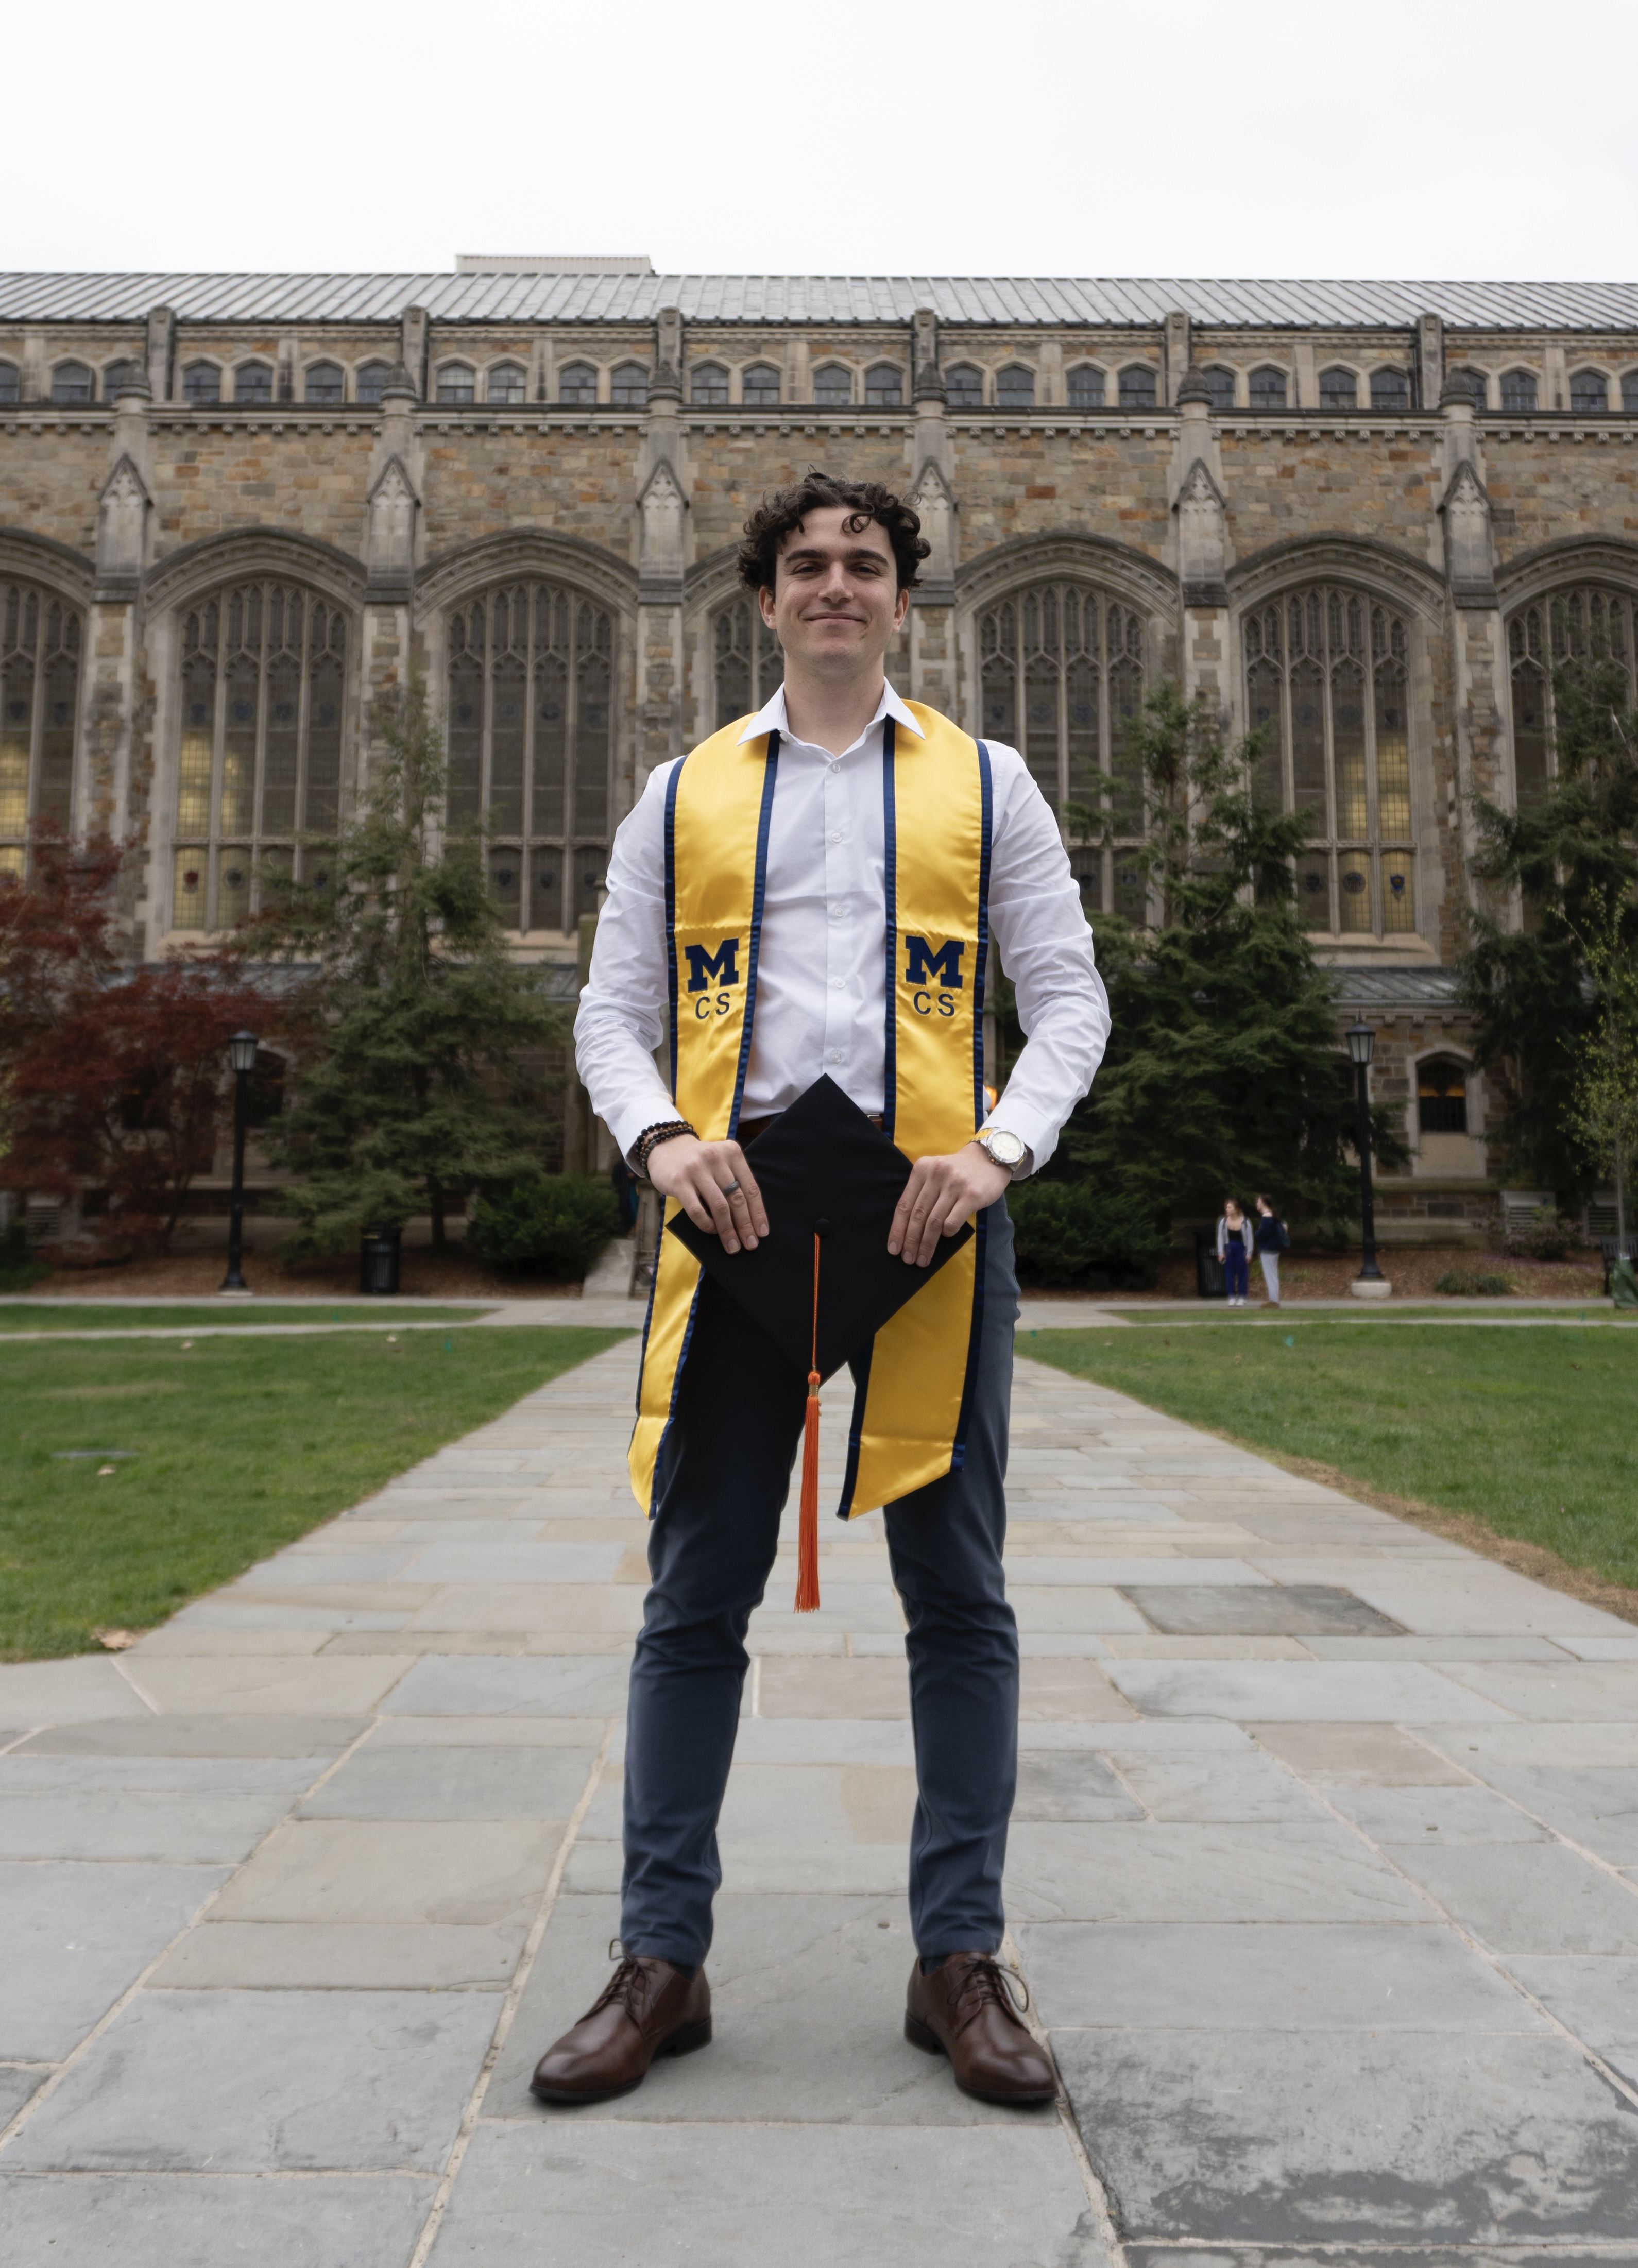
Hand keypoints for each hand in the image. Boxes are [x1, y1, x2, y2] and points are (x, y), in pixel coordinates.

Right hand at [646, 1134, 768, 1253]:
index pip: (751, 1188)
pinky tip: (712, 1231)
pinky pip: (697, 1210)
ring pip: (719, 1206)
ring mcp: (696, 1169)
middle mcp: (716, 1158)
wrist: (666, 1148)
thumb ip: (735, 1181)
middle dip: (745, 1225)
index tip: (762, 1233)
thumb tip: (749, 1220)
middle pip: (737, 1199)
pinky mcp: (679, 1181)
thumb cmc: (700, 1162)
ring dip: (728, 1230)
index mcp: (732, 1152)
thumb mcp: (721, 1162)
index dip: (758, 1213)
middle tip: (750, 1244)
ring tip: (732, 1245)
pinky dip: (707, 1224)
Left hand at [888, 1142, 1010, 1266]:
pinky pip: (953, 1221)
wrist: (988, 1160)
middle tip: (908, 1259)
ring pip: (934, 1222)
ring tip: (922, 1259)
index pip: (904, 1205)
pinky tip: (946, 1237)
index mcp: (921, 1169)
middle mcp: (936, 1174)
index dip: (897, 1230)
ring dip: (927, 1245)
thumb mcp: (934, 1174)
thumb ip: (920, 1194)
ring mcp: (955, 1184)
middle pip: (918, 1216)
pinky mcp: (972, 1195)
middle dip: (911, 1241)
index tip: (893, 1249)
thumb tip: (906, 1231)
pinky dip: (947, 1233)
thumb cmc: (957, 1173)